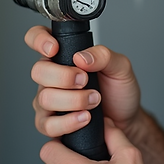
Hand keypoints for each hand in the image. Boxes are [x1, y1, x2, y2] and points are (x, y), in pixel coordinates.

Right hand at [26, 25, 142, 138]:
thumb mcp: (120, 67)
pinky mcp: (52, 124)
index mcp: (63, 55)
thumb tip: (81, 57)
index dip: (39, 40)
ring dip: (73, 101)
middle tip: (85, 81)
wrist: (126, 120)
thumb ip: (104, 56)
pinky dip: (68, 122)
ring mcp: (49, 101)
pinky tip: (84, 118)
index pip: (37, 38)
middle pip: (38, 71)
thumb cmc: (119, 91)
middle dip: (64, 77)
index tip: (54, 49)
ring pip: (44, 99)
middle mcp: (51, 77)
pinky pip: (47, 125)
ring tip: (94, 101)